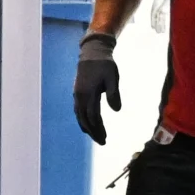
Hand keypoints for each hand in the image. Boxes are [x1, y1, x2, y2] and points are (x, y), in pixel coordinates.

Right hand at [75, 30, 122, 144]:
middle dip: (93, 131)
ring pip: (79, 115)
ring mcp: (77, 94)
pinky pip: (78, 110)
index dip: (98, 129)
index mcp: (88, 93)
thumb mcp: (113, 77)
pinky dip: (82, 119)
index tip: (105, 139)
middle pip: (84, 119)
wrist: (92, 53)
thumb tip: (116, 110)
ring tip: (95, 135)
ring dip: (87, 127)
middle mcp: (80, 96)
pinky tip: (87, 123)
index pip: (93, 116)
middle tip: (102, 142)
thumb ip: (114, 94)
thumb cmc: (105, 65)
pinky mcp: (77, 92)